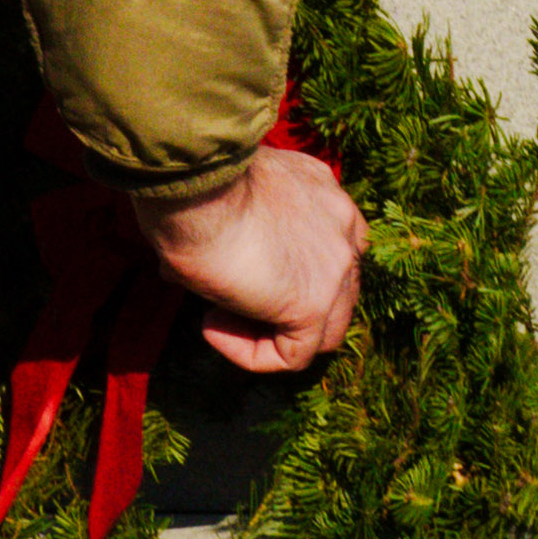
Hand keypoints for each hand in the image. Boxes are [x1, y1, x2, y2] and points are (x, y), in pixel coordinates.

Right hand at [144, 145, 368, 374]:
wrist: (196, 188)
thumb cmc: (195, 183)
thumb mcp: (227, 196)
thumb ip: (237, 225)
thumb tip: (203, 258)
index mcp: (322, 189)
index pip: (330, 244)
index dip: (291, 269)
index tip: (240, 267)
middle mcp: (342, 223)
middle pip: (337, 288)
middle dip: (287, 305)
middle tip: (229, 300)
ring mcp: (336, 266)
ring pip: (325, 329)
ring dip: (271, 334)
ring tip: (217, 319)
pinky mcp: (314, 304)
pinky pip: (294, 355)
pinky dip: (252, 353)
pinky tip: (212, 329)